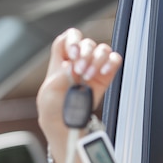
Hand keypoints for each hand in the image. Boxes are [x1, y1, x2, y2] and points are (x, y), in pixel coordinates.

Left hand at [37, 28, 122, 144]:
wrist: (65, 124)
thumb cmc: (52, 108)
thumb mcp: (48, 93)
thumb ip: (58, 77)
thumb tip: (70, 65)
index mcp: (61, 61)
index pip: (66, 39)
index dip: (71, 41)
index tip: (72, 53)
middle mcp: (78, 61)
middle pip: (86, 42)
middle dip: (84, 54)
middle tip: (79, 70)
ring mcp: (93, 68)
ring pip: (102, 49)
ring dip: (96, 59)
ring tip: (88, 76)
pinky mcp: (106, 76)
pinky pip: (114, 60)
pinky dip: (111, 62)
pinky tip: (103, 72)